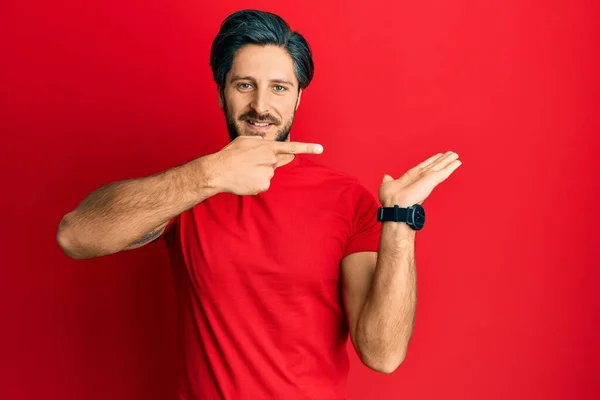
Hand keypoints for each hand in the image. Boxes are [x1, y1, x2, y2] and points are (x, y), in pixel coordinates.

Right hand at [209, 136, 323, 194]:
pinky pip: (263, 184)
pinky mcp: (264, 185)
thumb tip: (267, 144)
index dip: (307, 148)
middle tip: (250, 163)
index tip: (320, 149)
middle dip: (266, 163)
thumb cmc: (230, 154)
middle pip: (275, 163)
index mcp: (267, 147)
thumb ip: (260, 141)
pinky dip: (255, 183)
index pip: (291, 147)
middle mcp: (271, 160)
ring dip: (258, 173)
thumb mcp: (245, 140)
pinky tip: (245, 180)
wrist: (218, 171)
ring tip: (244, 171)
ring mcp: (268, 173)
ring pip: (268, 174)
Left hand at [379, 151, 461, 206]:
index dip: (431, 160)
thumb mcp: (387, 186)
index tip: (438, 156)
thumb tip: (386, 177)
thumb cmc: (390, 200)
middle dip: (443, 160)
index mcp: (411, 177)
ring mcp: (427, 179)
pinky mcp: (432, 180)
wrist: (395, 205)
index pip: (424, 166)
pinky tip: (458, 162)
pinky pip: (444, 171)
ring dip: (448, 161)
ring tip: (456, 155)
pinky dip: (451, 167)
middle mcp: (421, 177)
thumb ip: (389, 180)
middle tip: (451, 154)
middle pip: (434, 166)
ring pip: (440, 167)